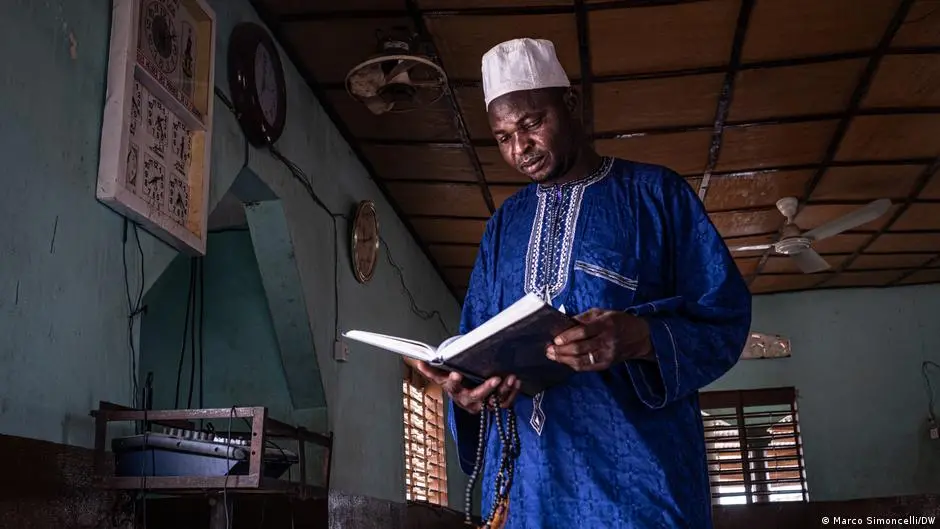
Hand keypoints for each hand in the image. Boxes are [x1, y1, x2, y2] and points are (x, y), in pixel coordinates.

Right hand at [405, 358, 521, 413]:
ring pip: (493, 402)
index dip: (453, 381)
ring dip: (503, 390)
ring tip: (510, 378)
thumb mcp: (442, 376)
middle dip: (486, 389)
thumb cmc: (455, 382)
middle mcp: (467, 400)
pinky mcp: (494, 406)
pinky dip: (512, 393)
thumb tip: (418, 361)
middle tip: (496, 379)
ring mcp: (482, 405)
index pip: (451, 387)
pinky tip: (517, 382)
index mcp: (454, 391)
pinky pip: (505, 403)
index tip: (456, 375)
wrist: (465, 396)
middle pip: (476, 396)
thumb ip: (431, 369)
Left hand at [546, 308, 653, 371]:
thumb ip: (584, 317)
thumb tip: (565, 323)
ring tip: (552, 356)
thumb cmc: (618, 321)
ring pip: (582, 360)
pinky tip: (564, 361)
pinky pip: (587, 367)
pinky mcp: (607, 364)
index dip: (568, 336)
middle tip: (549, 349)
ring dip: (565, 359)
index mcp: (605, 325)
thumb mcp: (602, 312)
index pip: (584, 331)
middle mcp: (607, 341)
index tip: (555, 339)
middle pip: (581, 348)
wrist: (639, 337)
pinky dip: (574, 365)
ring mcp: (607, 354)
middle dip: (562, 350)